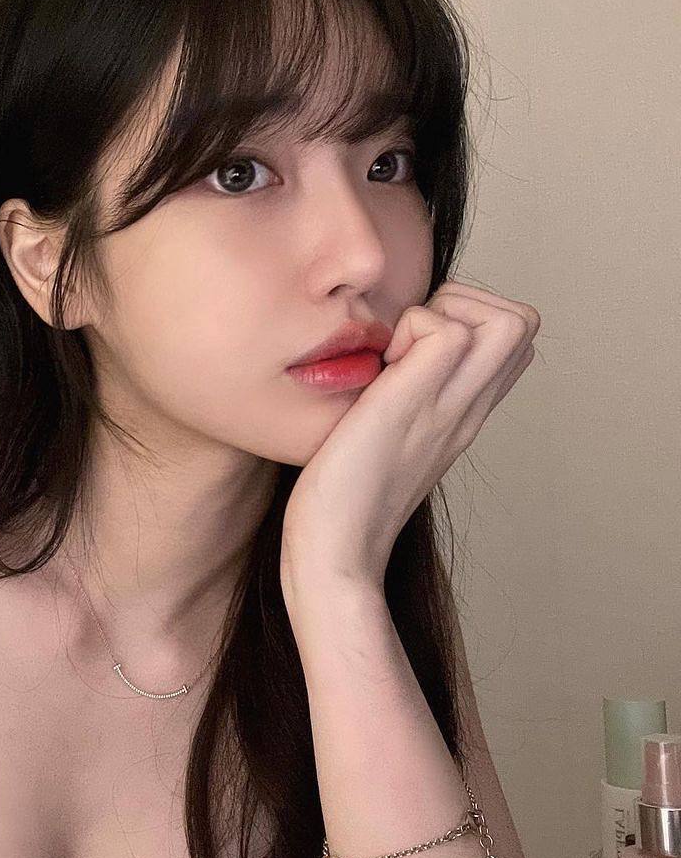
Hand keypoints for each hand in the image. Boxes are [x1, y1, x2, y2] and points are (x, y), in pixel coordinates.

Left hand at [279, 281, 539, 610]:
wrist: (333, 552)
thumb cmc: (341, 499)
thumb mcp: (385, 436)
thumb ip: (399, 398)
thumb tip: (379, 357)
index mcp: (462, 414)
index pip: (510, 338)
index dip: (465, 317)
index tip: (413, 348)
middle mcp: (468, 409)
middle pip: (523, 321)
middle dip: (464, 305)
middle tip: (408, 345)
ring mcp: (448, 408)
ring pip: (507, 320)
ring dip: (445, 313)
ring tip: (396, 356)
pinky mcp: (413, 405)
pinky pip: (446, 331)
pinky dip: (409, 329)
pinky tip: (377, 371)